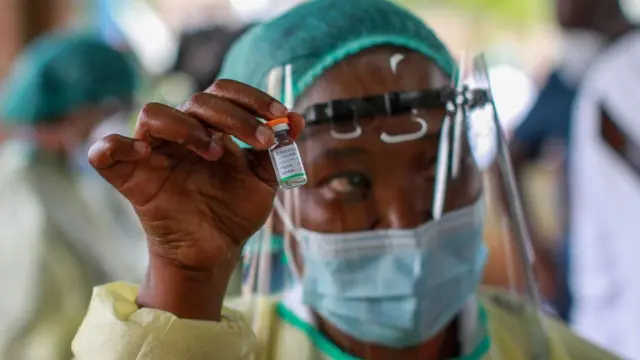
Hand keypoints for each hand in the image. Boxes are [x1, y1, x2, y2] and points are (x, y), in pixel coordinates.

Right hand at [88, 80, 304, 318]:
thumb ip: (276, 152)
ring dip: (186, 126)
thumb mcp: (263, 181)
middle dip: (235, 116)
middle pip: (197, 101)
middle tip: (261, 140)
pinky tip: (146, 155)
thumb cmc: (234, 212)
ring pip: (153, 114)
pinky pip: (106, 152)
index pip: (224, 94)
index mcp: (212, 129)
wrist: (214, 252)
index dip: (253, 99)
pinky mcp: (131, 179)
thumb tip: (298, 121)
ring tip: (215, 152)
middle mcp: (182, 135)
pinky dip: (116, 146)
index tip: (282, 118)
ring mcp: (155, 154)